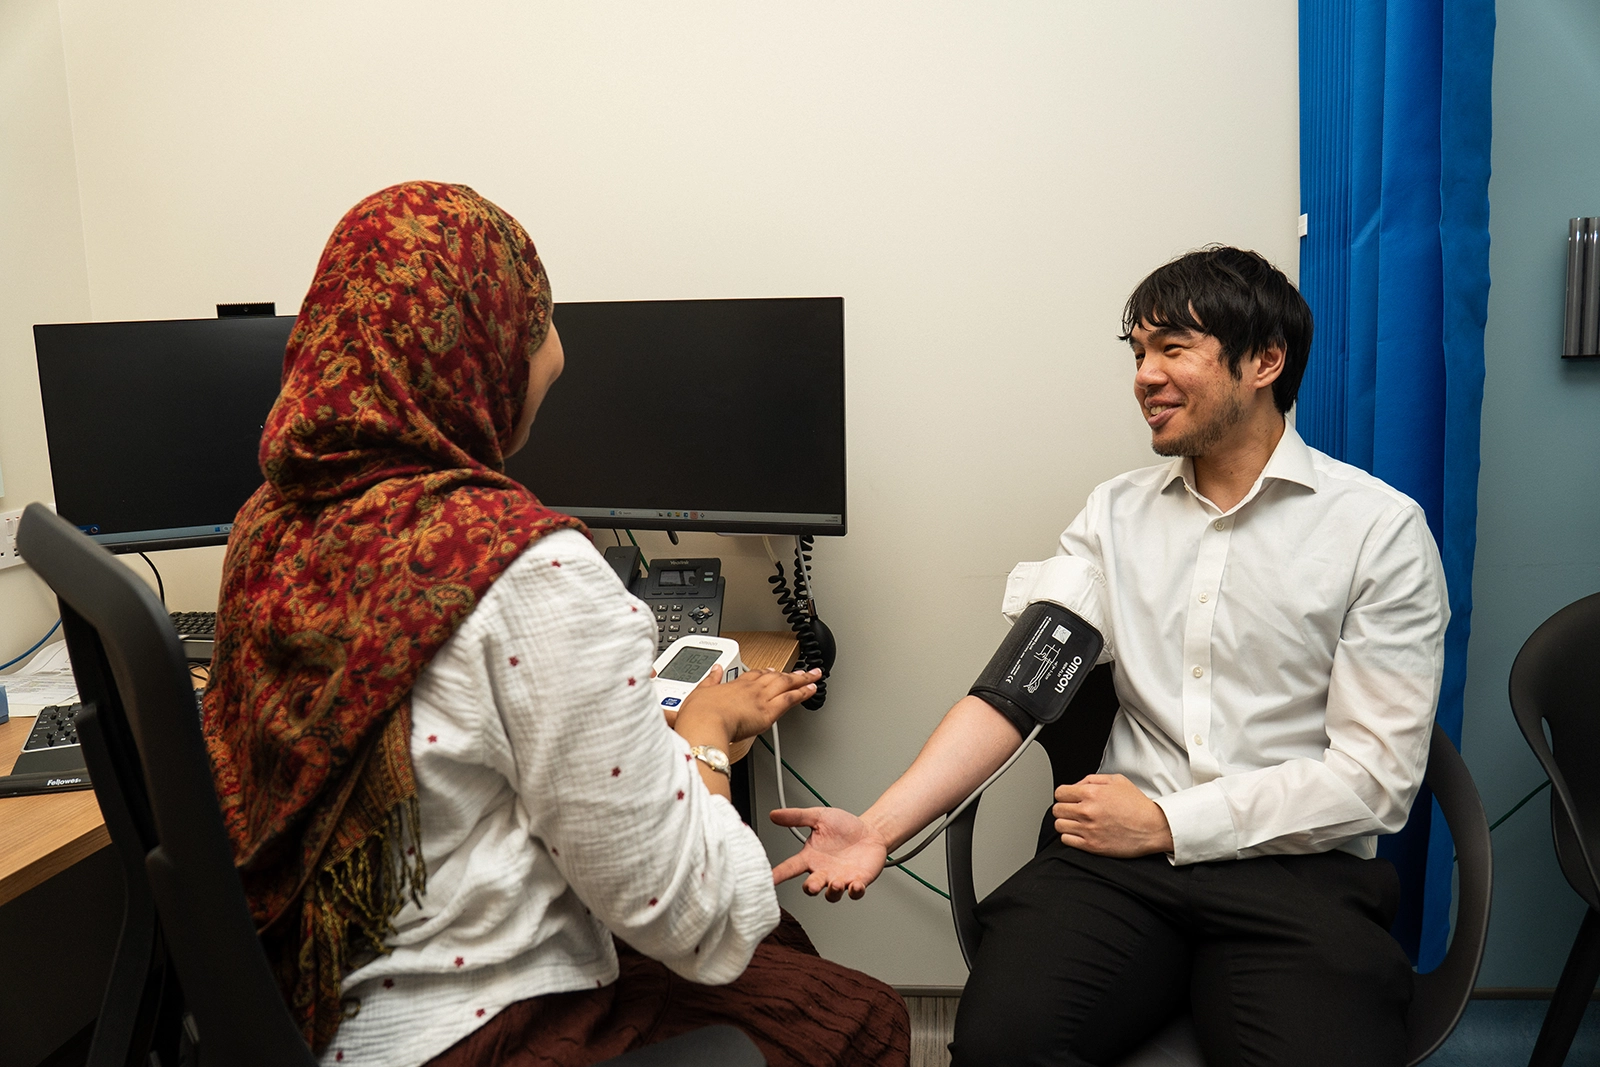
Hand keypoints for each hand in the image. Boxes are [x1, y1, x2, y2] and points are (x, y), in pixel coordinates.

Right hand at [676, 666, 820, 742]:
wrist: (705, 723)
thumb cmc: (699, 714)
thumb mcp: (699, 691)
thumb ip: (709, 679)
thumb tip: (713, 669)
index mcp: (734, 685)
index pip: (754, 675)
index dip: (765, 672)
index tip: (773, 670)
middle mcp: (750, 689)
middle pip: (774, 677)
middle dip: (789, 673)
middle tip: (803, 670)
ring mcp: (761, 699)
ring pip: (786, 685)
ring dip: (801, 679)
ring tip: (814, 677)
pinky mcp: (768, 711)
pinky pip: (790, 699)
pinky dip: (802, 693)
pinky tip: (811, 690)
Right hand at [770, 807, 888, 900]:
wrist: (869, 831)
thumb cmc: (844, 826)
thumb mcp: (819, 817)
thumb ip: (797, 817)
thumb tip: (774, 814)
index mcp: (810, 857)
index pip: (790, 867)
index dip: (779, 874)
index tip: (769, 880)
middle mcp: (823, 871)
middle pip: (811, 886)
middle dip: (810, 888)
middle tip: (811, 886)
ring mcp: (840, 879)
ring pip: (832, 894)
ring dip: (833, 891)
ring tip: (836, 883)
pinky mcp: (858, 881)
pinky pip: (855, 892)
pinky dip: (855, 891)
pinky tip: (855, 885)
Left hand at [1052, 774, 1173, 857]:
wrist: (1153, 827)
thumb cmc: (1138, 805)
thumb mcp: (1117, 781)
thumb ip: (1092, 779)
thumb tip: (1076, 785)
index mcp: (1092, 792)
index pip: (1060, 793)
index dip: (1064, 795)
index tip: (1069, 799)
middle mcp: (1087, 810)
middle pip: (1057, 809)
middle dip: (1064, 808)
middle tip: (1074, 810)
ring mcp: (1088, 829)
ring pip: (1059, 825)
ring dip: (1066, 823)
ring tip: (1077, 822)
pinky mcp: (1092, 845)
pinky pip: (1066, 840)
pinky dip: (1070, 836)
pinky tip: (1081, 833)